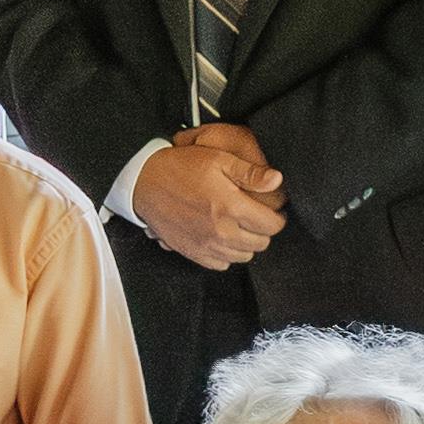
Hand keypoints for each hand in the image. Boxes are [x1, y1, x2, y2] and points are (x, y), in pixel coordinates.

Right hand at [130, 123, 286, 270]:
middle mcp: (222, 232)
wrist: (145, 183)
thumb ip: (250, 173)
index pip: (272, 225)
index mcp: (231, 207)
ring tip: (239, 225)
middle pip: (261, 243)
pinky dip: (227, 254)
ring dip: (247, 242)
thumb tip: (277, 180)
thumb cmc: (180, 168)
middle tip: (256, 216)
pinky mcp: (194, 253)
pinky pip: (223, 264)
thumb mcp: (218, 159)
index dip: (278, 217)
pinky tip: (222, 237)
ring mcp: (207, 246)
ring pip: (244, 255)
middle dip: (263, 230)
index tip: (274, 211)